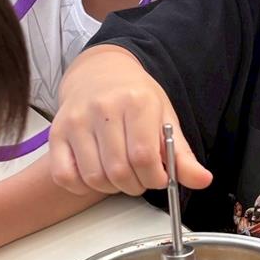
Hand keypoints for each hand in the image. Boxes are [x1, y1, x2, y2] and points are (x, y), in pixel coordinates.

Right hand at [50, 46, 212, 195]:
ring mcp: (75, 121)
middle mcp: (102, 108)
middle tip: (140, 176)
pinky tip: (96, 174)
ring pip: (94, 177)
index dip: (155, 177)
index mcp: (136, 102)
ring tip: (120, 173)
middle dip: (135, 184)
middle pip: (119, 171)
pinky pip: (66, 177)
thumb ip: (183, 155)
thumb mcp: (166, 119)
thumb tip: (203, 181)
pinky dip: (82, 186)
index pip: (144, 157)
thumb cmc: (136, 98)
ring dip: (111, 187)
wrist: (99, 73)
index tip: (159, 176)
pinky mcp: (56, 134)